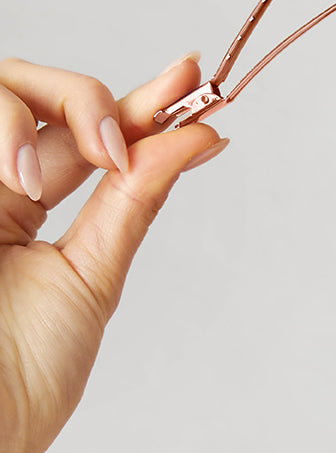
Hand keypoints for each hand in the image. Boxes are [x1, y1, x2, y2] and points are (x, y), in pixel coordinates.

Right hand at [0, 56, 226, 452]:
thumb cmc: (22, 376)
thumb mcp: (91, 279)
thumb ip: (132, 203)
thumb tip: (199, 139)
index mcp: (26, 215)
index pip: (90, 138)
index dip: (143, 102)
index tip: (195, 76)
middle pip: (42, 93)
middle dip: (91, 99)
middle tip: (115, 148)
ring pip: (2, 88)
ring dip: (32, 116)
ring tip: (34, 180)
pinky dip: (2, 126)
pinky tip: (11, 175)